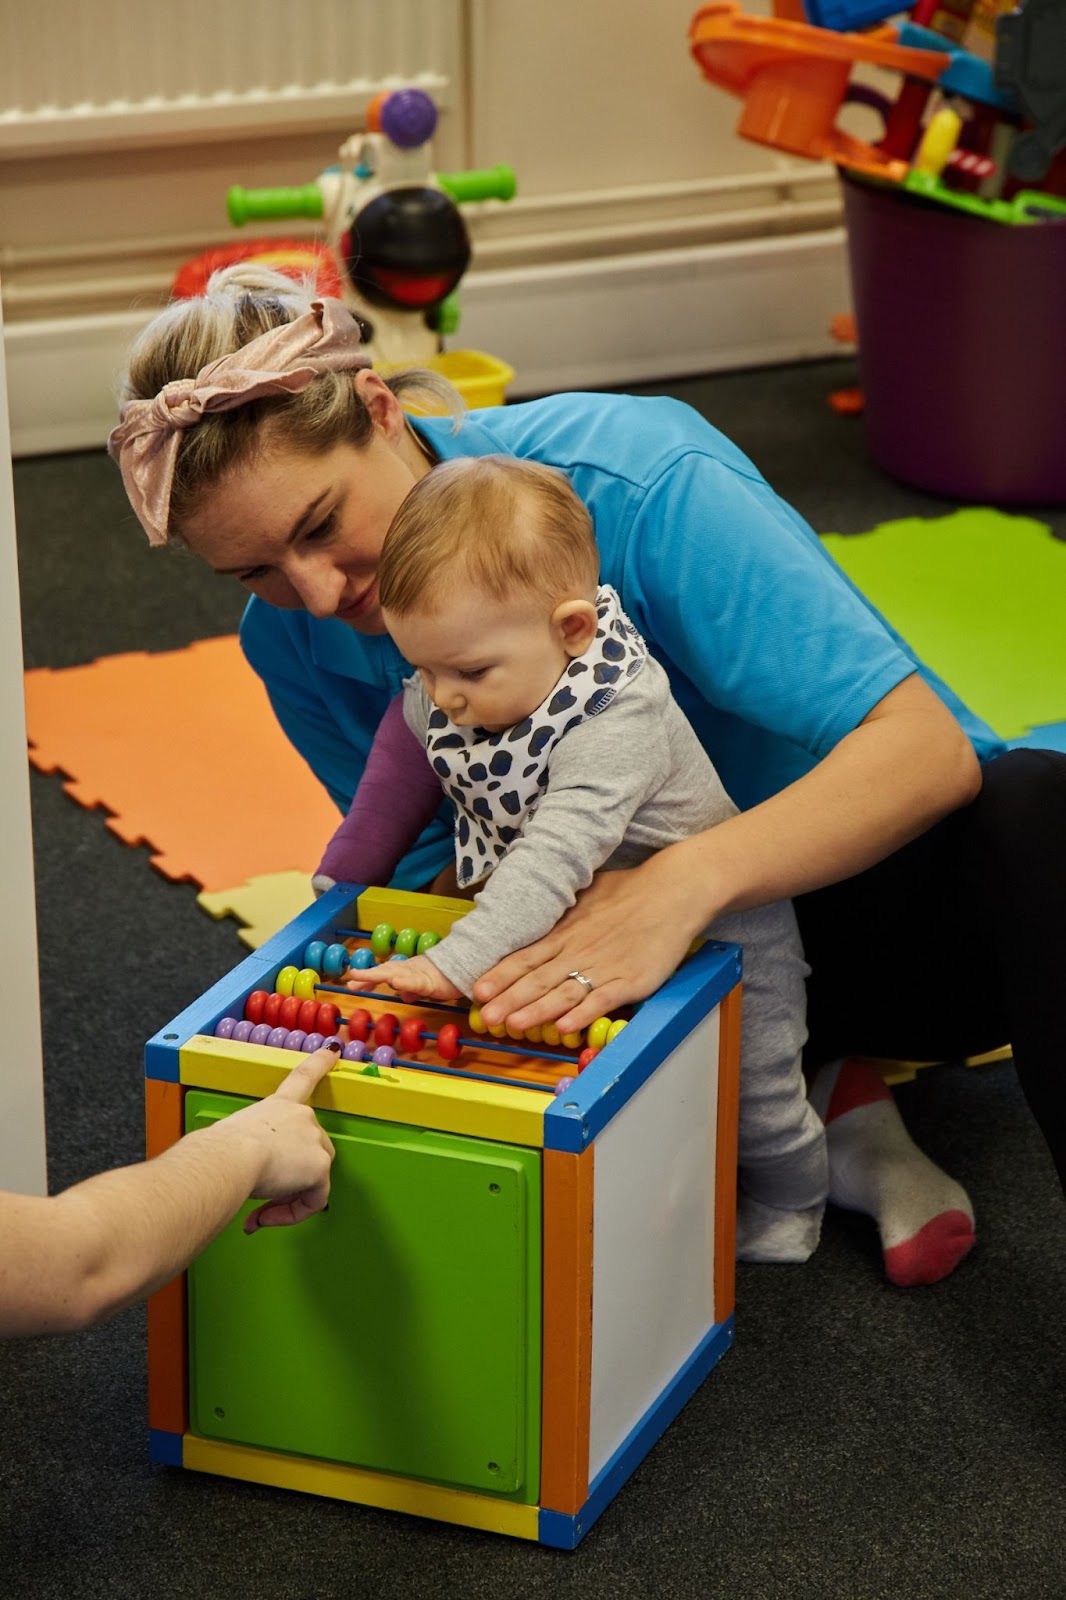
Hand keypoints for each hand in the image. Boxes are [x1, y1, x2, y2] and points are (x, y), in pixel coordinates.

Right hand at [232, 1044, 338, 1232]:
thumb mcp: (233, 1139)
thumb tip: (239, 1173)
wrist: (228, 1156)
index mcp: (278, 1105)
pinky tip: (264, 1216)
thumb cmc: (217, 1150)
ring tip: (259, 1209)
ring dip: (288, 1197)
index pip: (302, 1077)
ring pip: (313, 1178)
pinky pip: (314, 1201)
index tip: (333, 1049)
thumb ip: (246, 1149)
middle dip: (290, 1177)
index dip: (320, 1062)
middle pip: (311, 1150)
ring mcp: (314, 1139)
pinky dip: (292, 1214)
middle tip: (262, 1194)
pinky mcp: (320, 1166)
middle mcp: (302, 1116)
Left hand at [362, 954, 462, 1003]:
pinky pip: (416, 982)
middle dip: (368, 976)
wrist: (466, 967)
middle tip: (351, 981)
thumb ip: (413, 989)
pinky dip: (405, 982)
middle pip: (385, 971)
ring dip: (377, 975)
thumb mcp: (426, 985)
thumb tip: (403, 995)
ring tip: (360, 976)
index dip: (368, 978)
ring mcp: (419, 974)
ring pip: (395, 973)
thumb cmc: (445, 976)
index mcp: (407, 970)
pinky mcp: (430, 982)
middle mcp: (410, 969)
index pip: (385, 973)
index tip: (352, 983)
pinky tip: (396, 982)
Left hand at [472, 854, 708, 1033]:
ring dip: (537, 1010)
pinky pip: (602, 1000)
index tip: (476, 990)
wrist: (672, 891)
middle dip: (508, 1000)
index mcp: (565, 932)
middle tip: (485, 1017)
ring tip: (515, 1025)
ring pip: (563, 992)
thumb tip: (537, 919)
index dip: (500, 975)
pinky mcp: (631, 980)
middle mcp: (578, 951)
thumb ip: (560, 914)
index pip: (525, 957)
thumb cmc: (628, 891)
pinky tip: (565, 1027)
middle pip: (537, 979)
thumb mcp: (584, 895)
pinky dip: (582, 1014)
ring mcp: (604, 967)